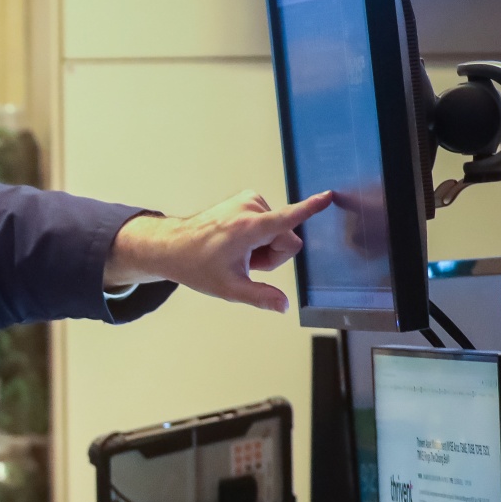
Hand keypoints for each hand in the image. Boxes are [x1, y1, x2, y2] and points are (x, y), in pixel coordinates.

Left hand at [103, 189, 334, 312]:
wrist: (173, 246)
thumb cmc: (196, 265)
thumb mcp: (229, 287)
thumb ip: (260, 297)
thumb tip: (284, 306)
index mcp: (249, 227)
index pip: (288, 218)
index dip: (310, 209)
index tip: (327, 196)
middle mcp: (251, 208)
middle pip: (287, 238)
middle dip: (272, 255)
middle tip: (245, 262)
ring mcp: (249, 200)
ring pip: (279, 231)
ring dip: (263, 245)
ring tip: (238, 251)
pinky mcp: (247, 198)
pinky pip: (270, 221)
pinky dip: (258, 234)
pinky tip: (238, 242)